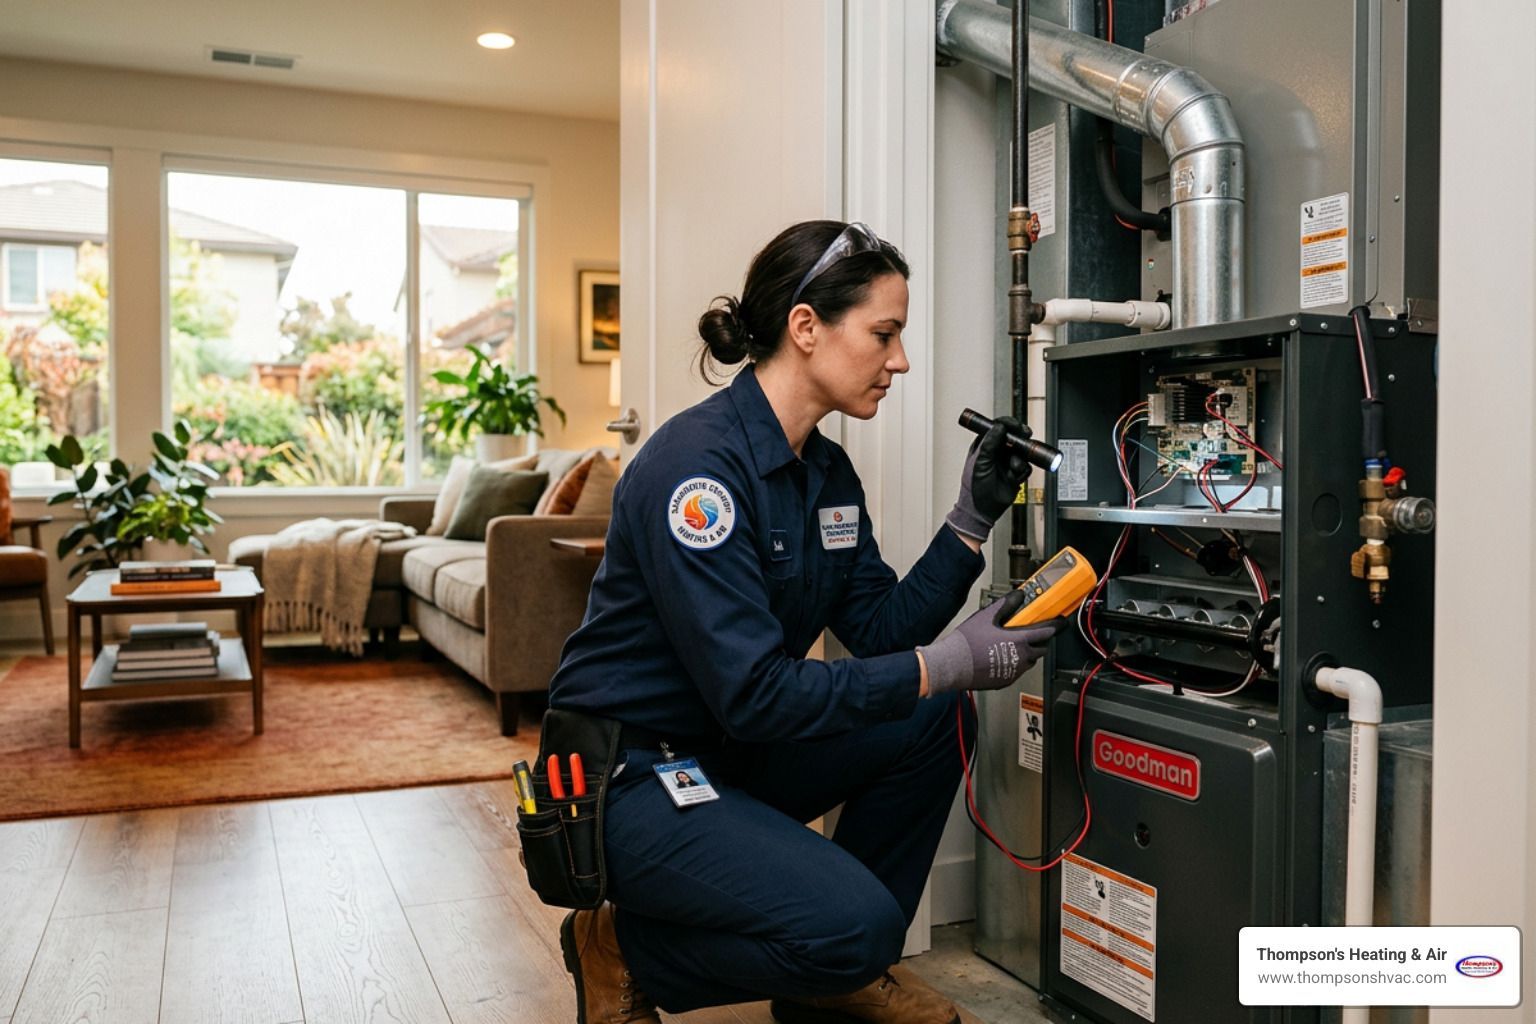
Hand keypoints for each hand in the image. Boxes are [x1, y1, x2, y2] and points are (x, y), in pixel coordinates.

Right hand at [917, 590, 1068, 695]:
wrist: (952, 665)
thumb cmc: (967, 642)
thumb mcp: (987, 616)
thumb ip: (1006, 604)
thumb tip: (1018, 595)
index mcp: (1019, 640)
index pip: (1046, 632)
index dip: (1056, 625)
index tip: (1061, 622)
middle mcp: (1021, 658)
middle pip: (1041, 648)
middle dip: (1040, 640)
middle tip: (1033, 632)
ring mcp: (1014, 671)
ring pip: (1030, 661)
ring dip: (1028, 653)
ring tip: (1014, 645)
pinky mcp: (1005, 681)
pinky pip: (1018, 671)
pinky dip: (1016, 664)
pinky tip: (1002, 657)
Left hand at [945, 416, 1031, 541]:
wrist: (983, 510)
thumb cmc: (974, 488)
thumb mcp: (980, 462)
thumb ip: (989, 443)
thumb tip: (998, 427)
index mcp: (984, 445)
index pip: (998, 428)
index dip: (1008, 424)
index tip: (1015, 425)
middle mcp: (996, 452)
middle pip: (1014, 437)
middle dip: (1020, 438)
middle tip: (1025, 436)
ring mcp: (1006, 462)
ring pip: (1022, 452)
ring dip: (1020, 459)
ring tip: (1013, 467)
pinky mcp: (1016, 473)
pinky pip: (1026, 466)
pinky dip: (1022, 471)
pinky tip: (1014, 477)